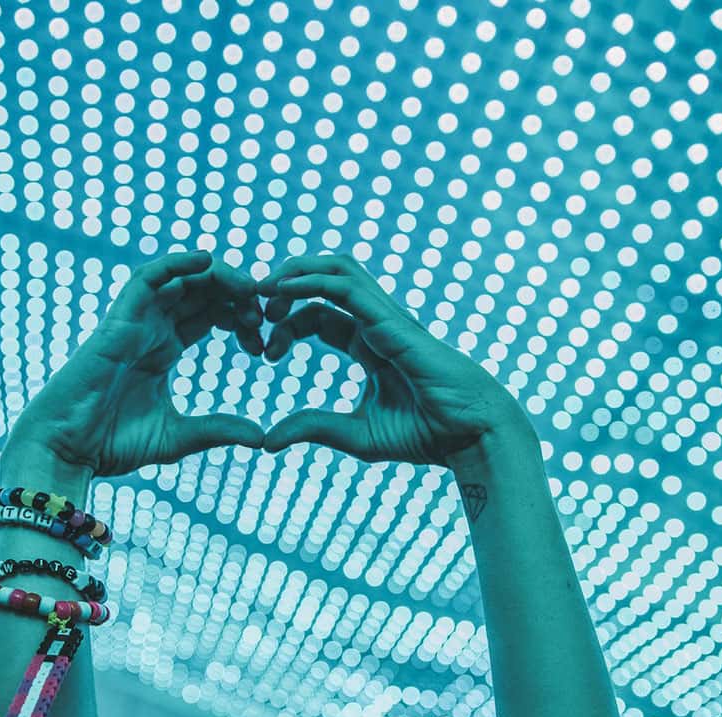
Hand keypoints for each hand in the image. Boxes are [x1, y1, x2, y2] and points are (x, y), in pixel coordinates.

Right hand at [8, 251, 266, 477]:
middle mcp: (150, 329)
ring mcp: (134, 322)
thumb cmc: (112, 444)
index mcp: (163, 350)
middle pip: (200, 291)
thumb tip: (261, 437)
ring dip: (217, 276)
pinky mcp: (118, 321)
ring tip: (248, 288)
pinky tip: (207, 261)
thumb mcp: (178, 436)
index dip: (240, 317)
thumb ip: (217, 430)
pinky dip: (176, 263)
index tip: (264, 343)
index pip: (209, 314)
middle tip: (264, 312)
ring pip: (180, 278)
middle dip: (236, 293)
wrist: (68, 449)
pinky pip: (147, 278)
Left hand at [256, 255, 531, 467]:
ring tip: (261, 290)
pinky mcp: (391, 320)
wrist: (468, 434)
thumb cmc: (425, 434)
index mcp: (368, 344)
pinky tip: (281, 291)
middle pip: (323, 282)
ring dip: (295, 271)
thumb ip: (312, 429)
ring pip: (335, 269)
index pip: (318, 316)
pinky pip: (345, 286)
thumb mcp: (354, 434)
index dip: (286, 324)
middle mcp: (375, 323)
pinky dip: (310, 281)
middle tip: (252, 309)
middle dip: (284, 287)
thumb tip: (266, 441)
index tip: (265, 353)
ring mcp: (385, 317)